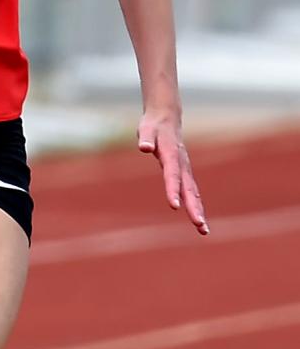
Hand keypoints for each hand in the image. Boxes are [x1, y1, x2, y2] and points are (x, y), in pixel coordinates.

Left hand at [138, 112, 207, 234]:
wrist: (166, 118)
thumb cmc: (153, 126)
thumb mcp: (146, 129)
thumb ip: (145, 138)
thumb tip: (144, 147)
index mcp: (171, 155)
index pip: (172, 175)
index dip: (173, 190)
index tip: (175, 206)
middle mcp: (182, 164)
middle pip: (189, 188)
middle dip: (194, 207)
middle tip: (199, 225)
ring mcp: (185, 169)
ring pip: (193, 192)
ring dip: (198, 210)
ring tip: (203, 230)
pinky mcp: (184, 172)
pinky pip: (191, 191)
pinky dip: (195, 205)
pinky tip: (198, 219)